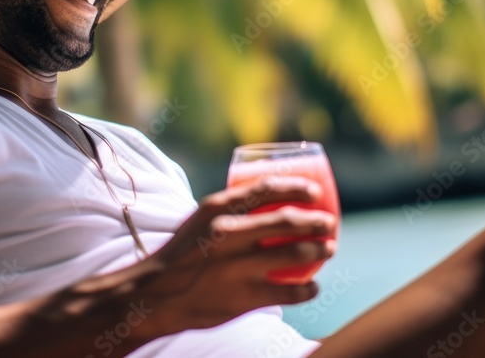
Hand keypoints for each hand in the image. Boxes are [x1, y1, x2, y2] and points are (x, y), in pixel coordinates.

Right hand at [131, 176, 336, 336]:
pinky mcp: (242, 297)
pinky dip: (307, 289)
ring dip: (319, 250)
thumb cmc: (182, 254)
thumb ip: (231, 211)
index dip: (297, 187)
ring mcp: (236, 267)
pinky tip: (313, 287)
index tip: (315, 192)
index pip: (266, 188)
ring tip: (329, 249)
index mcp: (216, 208)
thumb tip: (270, 202)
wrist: (154, 295)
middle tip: (330, 223)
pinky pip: (289, 291)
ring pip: (294, 254)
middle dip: (317, 221)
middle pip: (286, 221)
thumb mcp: (200, 220)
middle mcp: (228, 234)